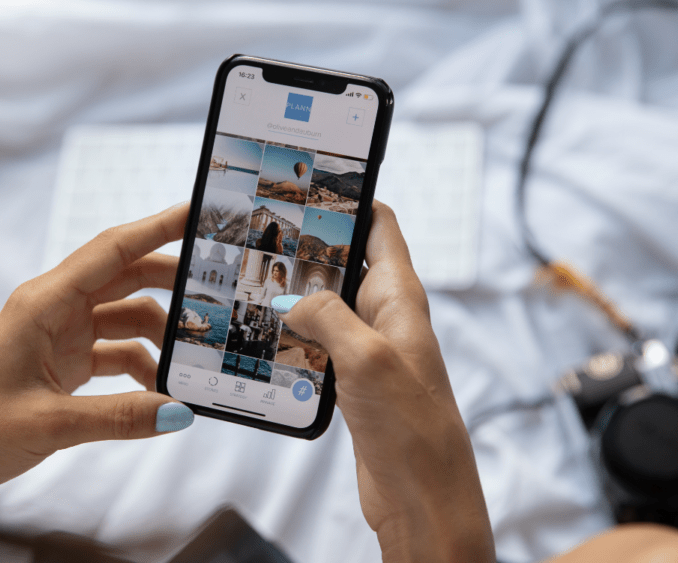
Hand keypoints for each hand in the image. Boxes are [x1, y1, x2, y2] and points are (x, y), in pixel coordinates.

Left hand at [0, 204, 192, 508]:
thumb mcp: (50, 423)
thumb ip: (119, 417)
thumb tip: (179, 411)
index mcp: (43, 303)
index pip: (111, 251)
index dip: (156, 228)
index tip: (197, 211)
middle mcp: (54, 310)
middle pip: (126, 277)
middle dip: (171, 281)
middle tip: (216, 288)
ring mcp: (60, 335)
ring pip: (126, 316)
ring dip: (159, 336)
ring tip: (191, 361)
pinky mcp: (64, 363)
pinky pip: (118, 351)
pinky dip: (143, 368)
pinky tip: (158, 394)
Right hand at [276, 202, 494, 562]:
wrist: (423, 495)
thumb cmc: (413, 427)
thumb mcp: (366, 358)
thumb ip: (328, 316)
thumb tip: (293, 299)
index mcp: (402, 296)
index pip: (380, 226)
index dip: (350, 199)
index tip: (311, 183)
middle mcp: (388, 316)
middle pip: (346, 263)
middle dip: (308, 251)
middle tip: (262, 239)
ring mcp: (371, 349)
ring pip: (328, 306)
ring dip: (297, 298)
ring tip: (254, 286)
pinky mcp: (355, 381)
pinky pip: (320, 345)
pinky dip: (296, 339)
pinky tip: (267, 340)